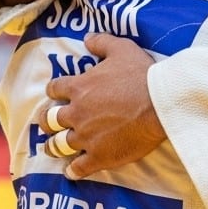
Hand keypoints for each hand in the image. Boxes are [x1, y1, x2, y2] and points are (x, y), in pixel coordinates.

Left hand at [40, 33, 165, 178]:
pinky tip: (71, 171)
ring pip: (58, 145)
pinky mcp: (98, 156)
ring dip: (53, 146)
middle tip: (49, 123)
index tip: (56, 94)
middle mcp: (76, 113)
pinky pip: (78, 168)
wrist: (159, 103)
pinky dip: (72, 170)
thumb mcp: (122, 49)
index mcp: (79, 87)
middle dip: (48, 121)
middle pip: (50, 120)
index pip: (54, 89)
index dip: (54, 91)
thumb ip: (101, 42)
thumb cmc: (141, 74)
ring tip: (52, 148)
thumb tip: (86, 38)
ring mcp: (85, 137)